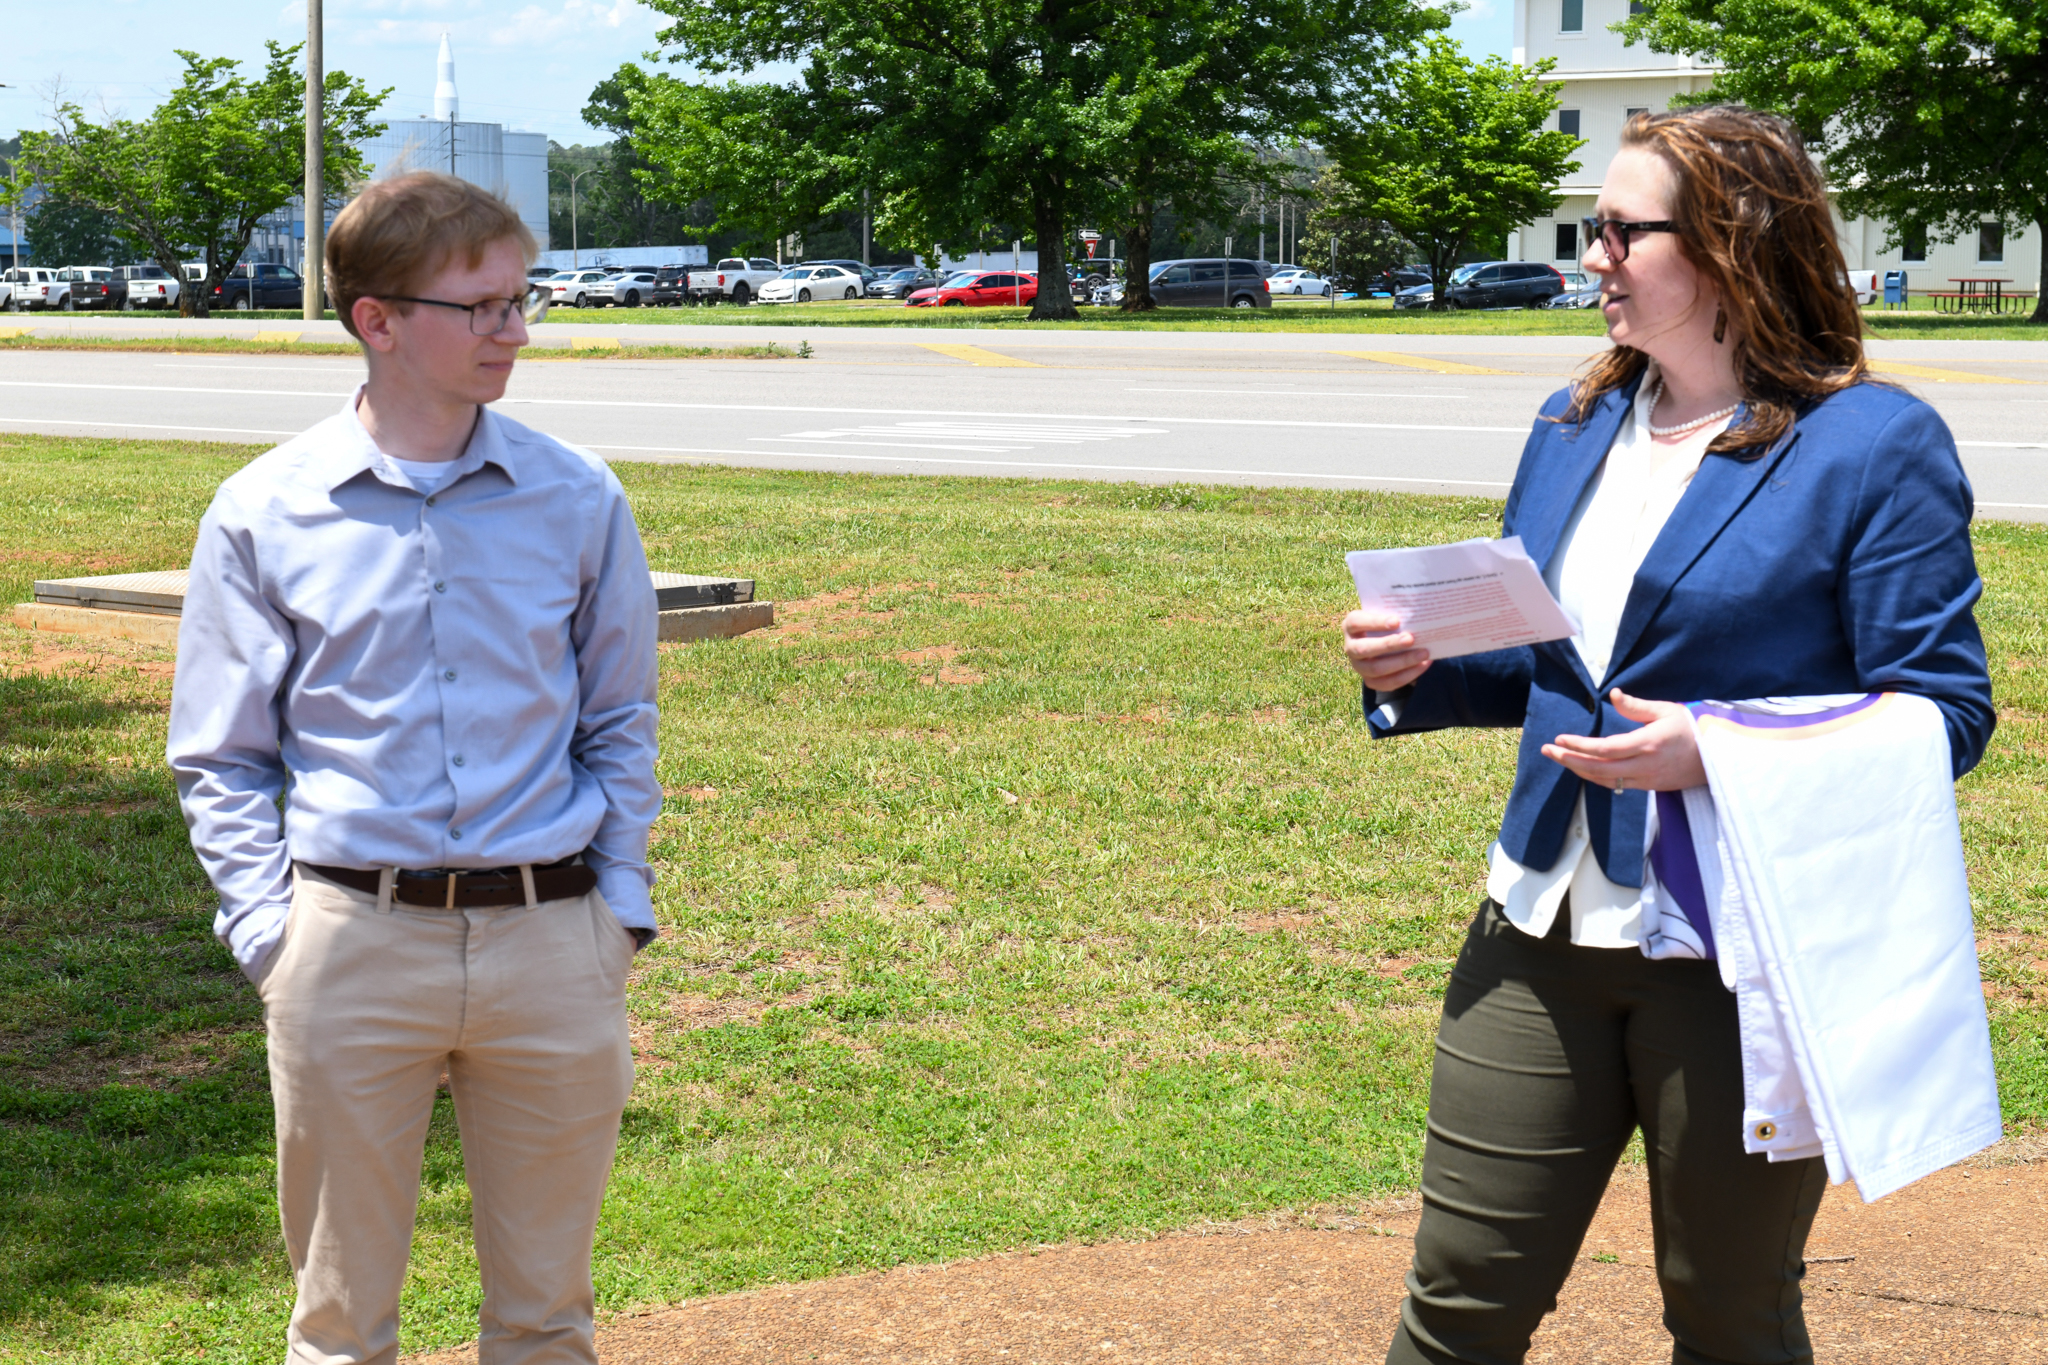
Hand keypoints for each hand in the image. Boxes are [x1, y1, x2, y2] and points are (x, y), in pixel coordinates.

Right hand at [1341, 609, 1430, 690]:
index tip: (1397, 621)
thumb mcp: (1387, 614)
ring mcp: (1358, 666)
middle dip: (1389, 645)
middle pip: (1364, 649)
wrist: (1387, 642)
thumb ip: (1396, 614)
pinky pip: (1387, 683)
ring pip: (1376, 669)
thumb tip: (1416, 613)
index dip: (1375, 623)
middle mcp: (1350, 647)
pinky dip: (1408, 675)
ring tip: (1424, 653)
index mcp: (1351, 625)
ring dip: (1402, 662)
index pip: (1356, 623)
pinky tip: (1423, 664)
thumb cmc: (1389, 623)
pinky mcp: (1370, 681)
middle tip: (1411, 639)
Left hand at [1541, 688, 1706, 791]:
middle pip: (1599, 768)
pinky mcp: (1650, 787)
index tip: (1559, 740)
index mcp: (1648, 743)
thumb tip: (1615, 694)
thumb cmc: (1692, 729)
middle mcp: (1645, 765)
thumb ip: (1637, 706)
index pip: (1605, 749)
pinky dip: (1596, 778)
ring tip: (1559, 758)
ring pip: (1605, 781)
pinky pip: (1617, 785)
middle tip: (1547, 751)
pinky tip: (1582, 769)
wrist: (1718, 757)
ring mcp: (1647, 779)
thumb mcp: (1667, 710)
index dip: (1579, 746)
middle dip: (1569, 761)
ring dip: (1579, 771)